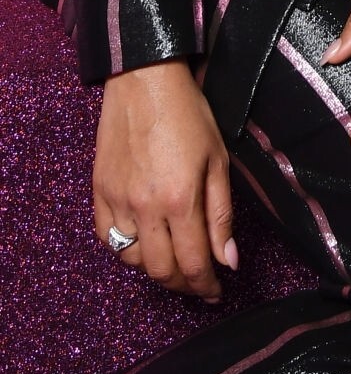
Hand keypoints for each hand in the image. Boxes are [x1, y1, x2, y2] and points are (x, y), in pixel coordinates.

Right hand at [93, 59, 236, 301]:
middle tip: (198, 283)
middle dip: (183, 285)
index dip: (206, 286)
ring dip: (155, 268)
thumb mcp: (218, 160)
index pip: (193, 264)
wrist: (145, 81)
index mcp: (179, 200)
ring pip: (132, 260)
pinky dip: (125, 249)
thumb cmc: (189, 115)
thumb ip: (221, 214)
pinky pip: (106, 238)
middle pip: (161, 271)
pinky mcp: (98, 192)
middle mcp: (144, 208)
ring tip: (174, 260)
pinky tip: (142, 243)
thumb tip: (229, 260)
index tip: (216, 292)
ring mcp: (116, 202)